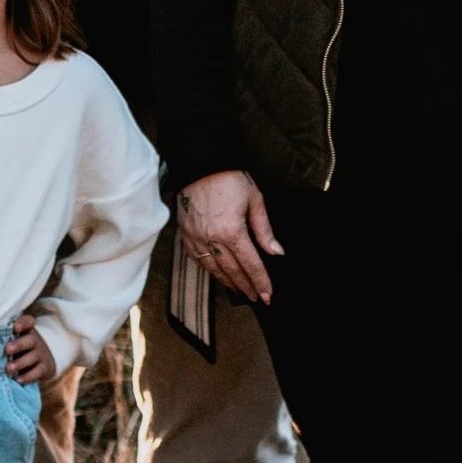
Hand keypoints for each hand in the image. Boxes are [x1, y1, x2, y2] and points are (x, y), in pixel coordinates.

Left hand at [4, 314, 55, 386]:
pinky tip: (18, 380)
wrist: (42, 361)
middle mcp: (34, 341)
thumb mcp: (13, 340)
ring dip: (21, 362)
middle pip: (30, 340)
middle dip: (19, 344)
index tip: (15, 327)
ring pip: (34, 356)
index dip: (23, 323)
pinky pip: (38, 371)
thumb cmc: (19, 349)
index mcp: (26, 331)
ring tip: (8, 368)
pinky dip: (28, 376)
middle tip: (7, 350)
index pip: (28, 322)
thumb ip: (1, 339)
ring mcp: (40, 354)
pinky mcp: (44, 368)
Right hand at [177, 170, 281, 304]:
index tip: (268, 295)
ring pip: (213, 269)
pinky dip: (209, 269)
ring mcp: (196, 238)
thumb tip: (276, 252)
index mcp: (232, 231)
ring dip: (227, 282)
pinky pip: (197, 259)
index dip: (260, 281)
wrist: (201, 164)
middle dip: (246, 287)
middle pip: (232, 271)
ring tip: (239, 290)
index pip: (250, 264)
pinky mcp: (185, 234)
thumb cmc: (230, 179)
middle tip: (256, 298)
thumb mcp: (255, 200)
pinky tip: (217, 274)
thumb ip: (264, 230)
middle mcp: (212, 239)